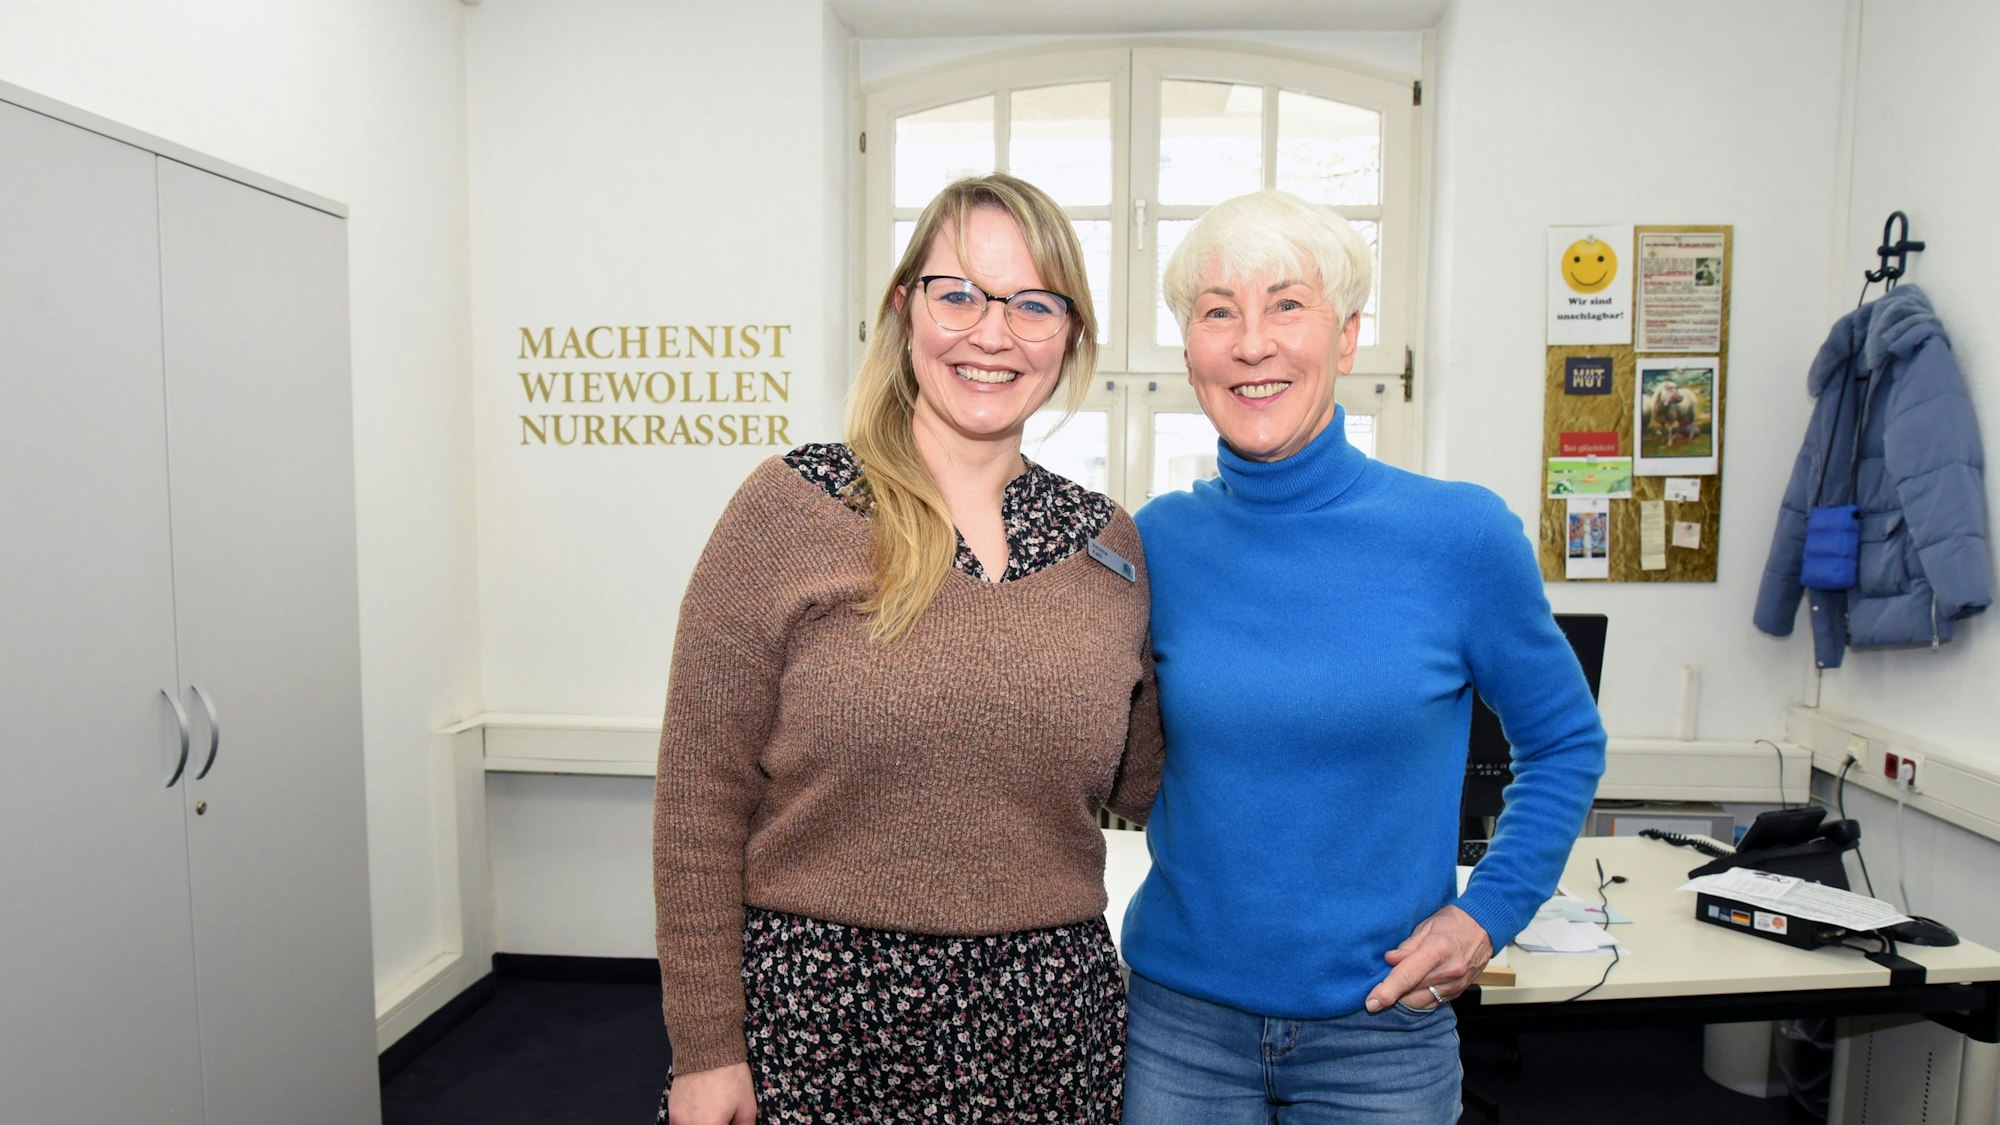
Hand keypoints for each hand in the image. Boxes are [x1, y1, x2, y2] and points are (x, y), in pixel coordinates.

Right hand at [666, 1062, 755, 1124]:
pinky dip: (690, 1122)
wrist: (708, 1048)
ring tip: (712, 1114)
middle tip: (722, 1118)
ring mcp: (677, 1118)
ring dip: (701, 1124)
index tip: (729, 1123)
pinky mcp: (671, 1108)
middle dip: (714, 1124)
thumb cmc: (730, 1075)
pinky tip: (701, 1113)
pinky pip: (678, 1124)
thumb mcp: (747, 1105)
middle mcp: (690, 1124)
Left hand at [1365, 904, 1490, 1012]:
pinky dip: (1419, 998)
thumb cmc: (1453, 922)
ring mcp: (1455, 984)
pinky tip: (1411, 990)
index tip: (1372, 1002)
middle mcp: (1448, 972)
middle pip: (1412, 992)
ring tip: (1394, 989)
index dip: (1387, 991)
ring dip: (1404, 999)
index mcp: (1437, 950)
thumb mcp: (1426, 925)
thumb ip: (1407, 946)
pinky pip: (1433, 1002)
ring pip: (1421, 1002)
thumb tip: (1389, 960)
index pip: (1408, 976)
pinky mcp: (1458, 992)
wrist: (1484, 928)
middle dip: (1392, 995)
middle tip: (1377, 990)